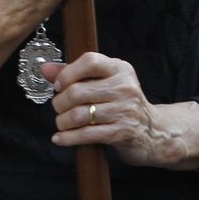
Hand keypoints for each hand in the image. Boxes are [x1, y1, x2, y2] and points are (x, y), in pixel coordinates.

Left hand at [46, 52, 180, 167]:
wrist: (153, 130)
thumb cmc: (120, 102)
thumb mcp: (103, 81)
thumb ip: (73, 73)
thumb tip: (45, 68)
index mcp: (119, 69)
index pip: (90, 61)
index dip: (68, 73)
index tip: (58, 85)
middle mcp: (124, 88)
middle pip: (77, 92)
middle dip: (59, 102)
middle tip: (59, 107)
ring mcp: (124, 111)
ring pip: (78, 115)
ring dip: (62, 121)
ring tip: (61, 122)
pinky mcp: (122, 133)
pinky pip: (87, 135)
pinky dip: (68, 138)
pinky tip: (59, 138)